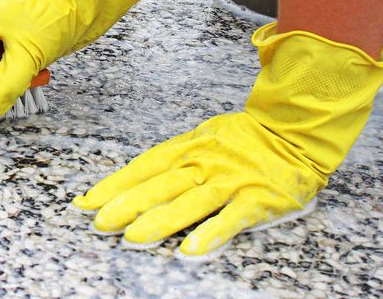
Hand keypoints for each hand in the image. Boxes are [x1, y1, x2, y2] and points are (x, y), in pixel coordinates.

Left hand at [72, 23, 382, 255]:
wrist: (295, 131)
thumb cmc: (245, 139)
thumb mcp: (203, 138)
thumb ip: (174, 160)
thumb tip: (138, 180)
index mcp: (188, 148)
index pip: (143, 167)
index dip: (114, 184)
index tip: (87, 201)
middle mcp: (204, 163)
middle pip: (159, 185)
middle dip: (126, 204)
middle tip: (100, 222)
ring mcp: (229, 181)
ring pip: (188, 203)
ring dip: (159, 221)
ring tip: (133, 238)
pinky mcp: (256, 198)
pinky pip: (230, 219)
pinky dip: (211, 234)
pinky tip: (191, 250)